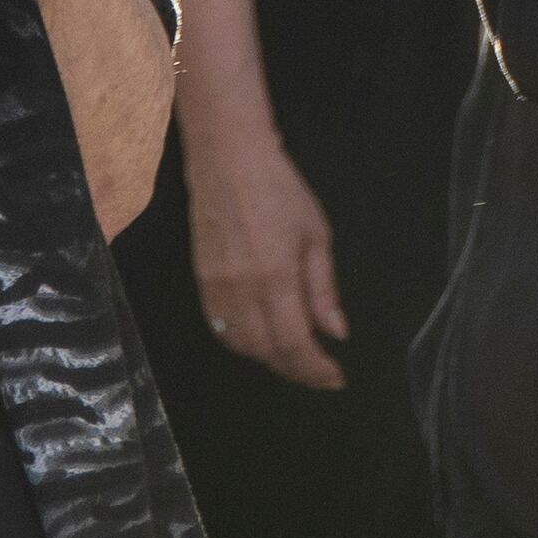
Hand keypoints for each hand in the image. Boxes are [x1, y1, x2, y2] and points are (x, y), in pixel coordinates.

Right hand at [185, 127, 346, 390]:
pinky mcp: (201, 280)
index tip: (336, 377)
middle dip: (296, 369)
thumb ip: (323, 290)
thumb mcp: (316, 236)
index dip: (316, 369)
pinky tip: (262, 339)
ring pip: (241, 346)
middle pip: (267, 352)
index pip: (295, 343)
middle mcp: (241, 290)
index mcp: (275, 277)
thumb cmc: (279, 190)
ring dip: (269, 359)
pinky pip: (220, 328)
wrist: (228, 159)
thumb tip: (336, 333)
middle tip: (319, 372)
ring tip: (294, 357)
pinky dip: (243, 344)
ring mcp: (216, 287)